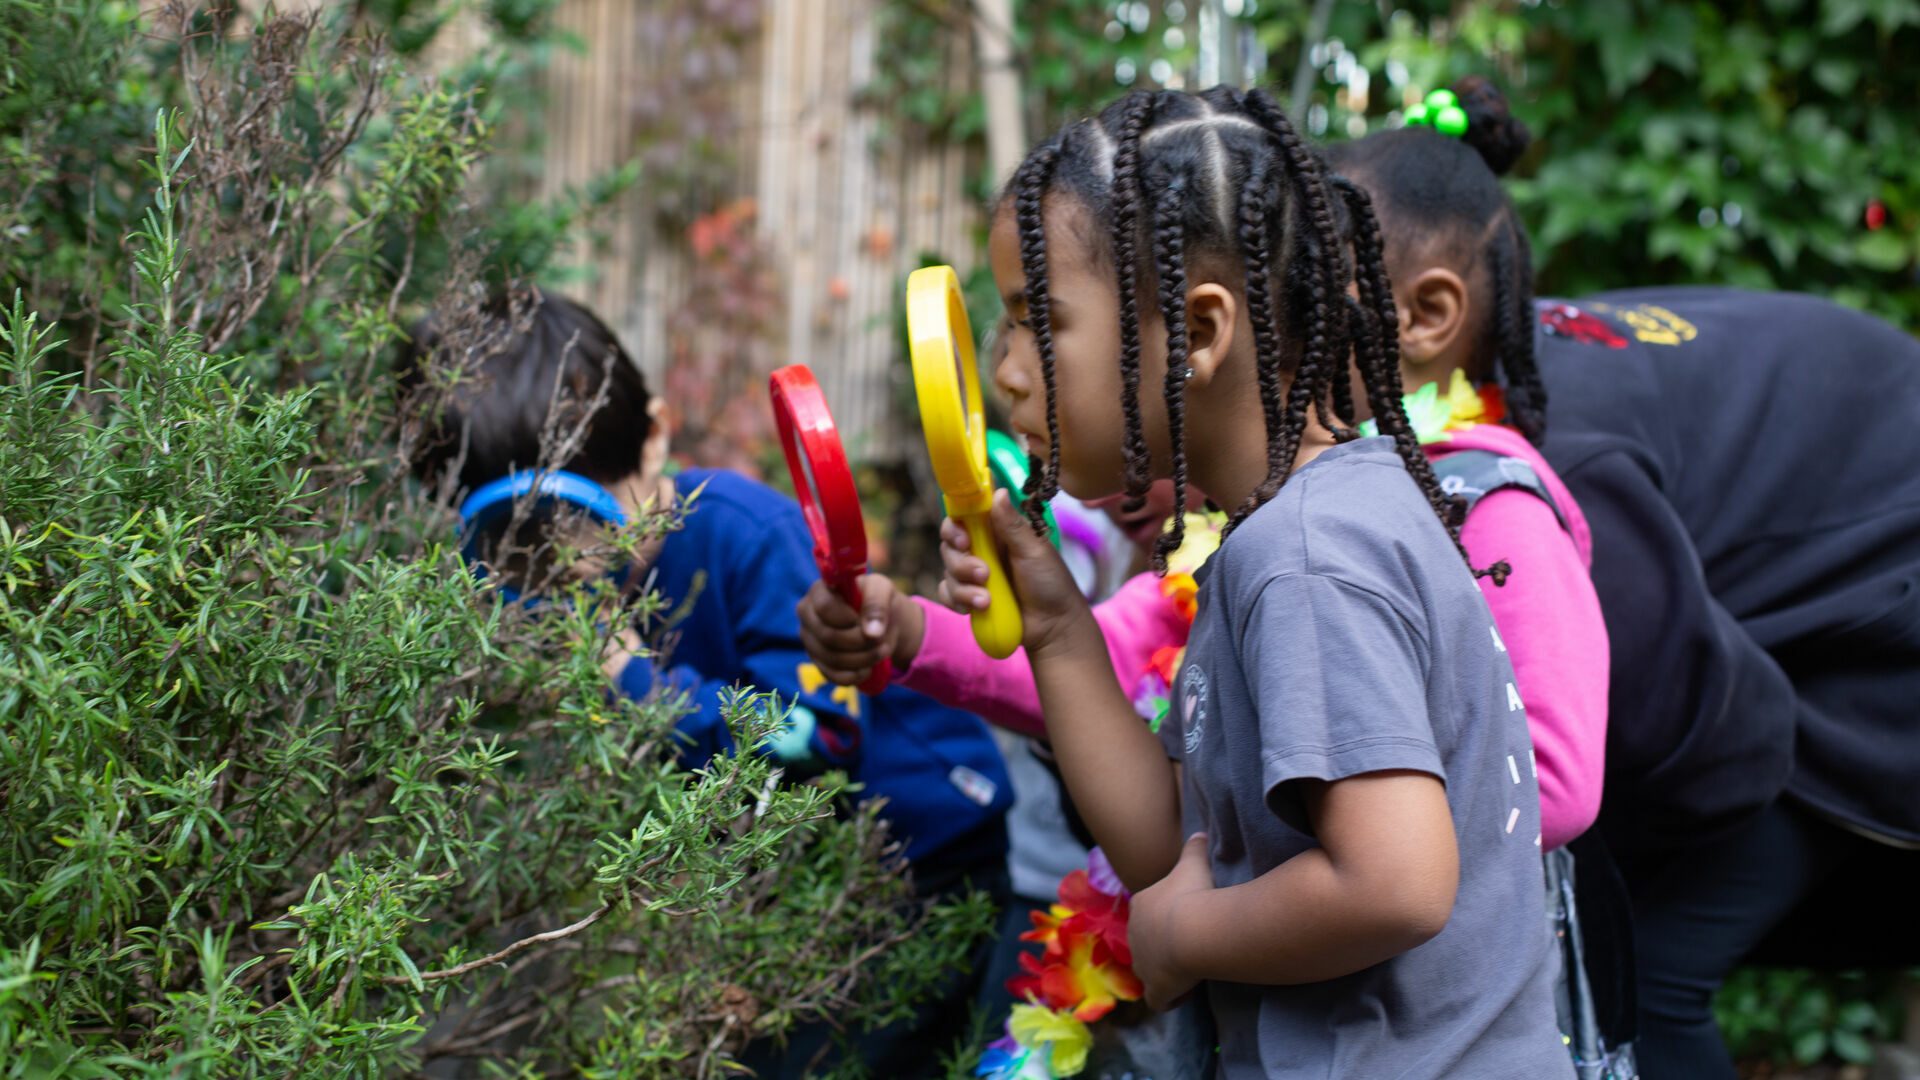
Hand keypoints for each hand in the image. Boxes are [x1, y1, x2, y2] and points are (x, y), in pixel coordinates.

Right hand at [796, 574, 923, 686]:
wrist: (879, 621)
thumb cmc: (876, 600)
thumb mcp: (882, 591)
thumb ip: (877, 605)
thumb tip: (872, 633)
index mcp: (819, 591)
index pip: (825, 607)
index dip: (848, 619)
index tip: (865, 621)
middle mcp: (807, 615)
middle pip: (828, 636)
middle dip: (861, 642)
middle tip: (882, 641)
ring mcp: (809, 640)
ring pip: (832, 659)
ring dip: (863, 659)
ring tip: (881, 651)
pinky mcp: (817, 662)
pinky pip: (834, 676)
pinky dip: (856, 675)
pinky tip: (868, 667)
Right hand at [936, 490, 1092, 658]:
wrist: (1053, 626)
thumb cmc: (1050, 582)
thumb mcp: (1033, 551)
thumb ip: (1012, 524)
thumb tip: (998, 491)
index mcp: (996, 531)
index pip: (964, 516)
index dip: (955, 525)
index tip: (964, 539)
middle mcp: (982, 549)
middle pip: (949, 545)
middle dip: (961, 562)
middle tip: (983, 574)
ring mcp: (973, 574)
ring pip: (947, 572)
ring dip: (963, 588)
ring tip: (987, 601)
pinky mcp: (969, 597)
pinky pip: (946, 594)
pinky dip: (957, 601)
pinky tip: (977, 609)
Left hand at [1128, 832, 1212, 1010]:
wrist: (1192, 929)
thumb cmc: (1191, 894)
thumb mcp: (1193, 863)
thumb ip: (1194, 847)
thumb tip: (1199, 832)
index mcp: (1141, 905)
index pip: (1148, 912)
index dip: (1165, 918)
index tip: (1185, 920)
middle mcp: (1134, 935)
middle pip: (1147, 941)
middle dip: (1163, 944)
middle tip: (1190, 944)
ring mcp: (1142, 964)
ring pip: (1149, 969)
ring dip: (1165, 971)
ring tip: (1189, 969)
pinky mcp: (1155, 988)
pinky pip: (1157, 999)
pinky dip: (1167, 999)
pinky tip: (1183, 995)